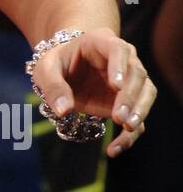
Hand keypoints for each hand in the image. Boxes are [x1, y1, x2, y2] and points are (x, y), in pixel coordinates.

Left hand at [31, 26, 156, 156]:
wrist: (64, 69)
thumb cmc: (55, 64)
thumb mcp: (45, 70)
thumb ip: (53, 86)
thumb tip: (63, 110)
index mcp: (101, 42)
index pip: (118, 49)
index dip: (120, 66)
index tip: (117, 85)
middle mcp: (123, 58)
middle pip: (137, 73)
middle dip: (130, 96)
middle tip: (119, 117)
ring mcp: (129, 80)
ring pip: (146, 92)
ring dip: (139, 111)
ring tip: (127, 128)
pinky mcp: (128, 102)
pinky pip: (137, 117)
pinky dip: (130, 135)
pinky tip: (114, 149)